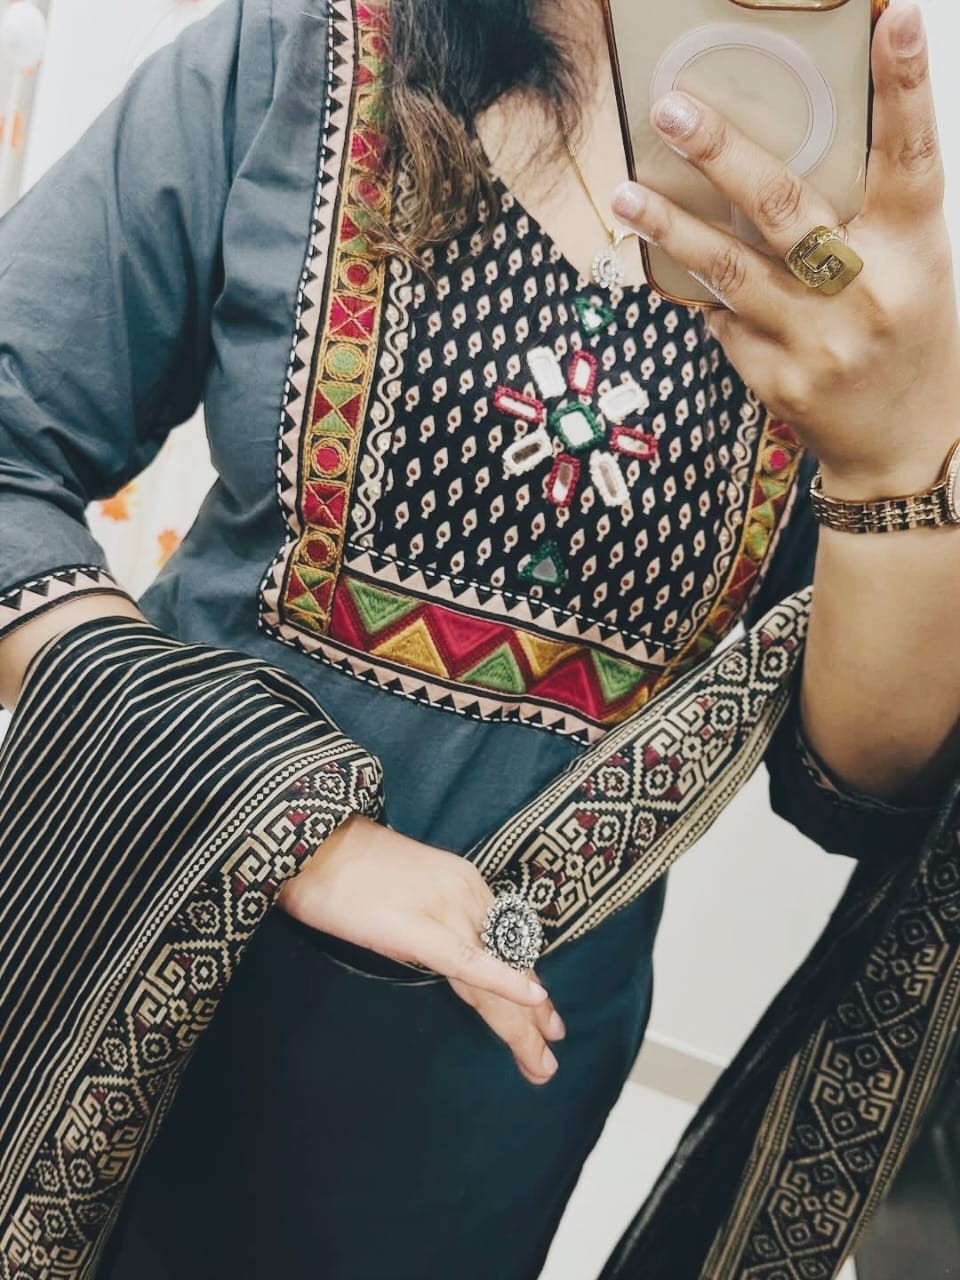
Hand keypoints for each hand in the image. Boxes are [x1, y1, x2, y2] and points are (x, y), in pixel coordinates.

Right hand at [276, 815, 564, 1084]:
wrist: (310, 839)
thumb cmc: (344, 866)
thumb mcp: (402, 892)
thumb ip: (430, 920)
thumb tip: (441, 954)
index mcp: (463, 884)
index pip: (504, 946)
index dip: (524, 986)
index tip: (544, 1019)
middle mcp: (466, 894)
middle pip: (507, 963)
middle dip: (530, 1018)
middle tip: (548, 1062)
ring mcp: (447, 907)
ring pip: (495, 971)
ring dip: (519, 1023)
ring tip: (540, 1064)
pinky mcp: (419, 927)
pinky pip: (468, 960)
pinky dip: (502, 982)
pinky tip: (530, 1001)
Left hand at [612, 2, 959, 498]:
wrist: (905, 445)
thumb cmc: (908, 335)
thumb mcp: (912, 265)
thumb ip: (865, 213)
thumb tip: (784, 144)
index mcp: (914, 251)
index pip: (912, 157)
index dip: (904, 86)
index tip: (892, 16)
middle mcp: (866, 293)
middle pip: (785, 209)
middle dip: (722, 153)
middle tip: (672, 109)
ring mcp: (817, 343)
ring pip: (728, 271)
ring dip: (670, 228)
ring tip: (625, 193)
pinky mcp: (777, 381)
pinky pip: (724, 324)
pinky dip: (707, 298)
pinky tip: (686, 281)